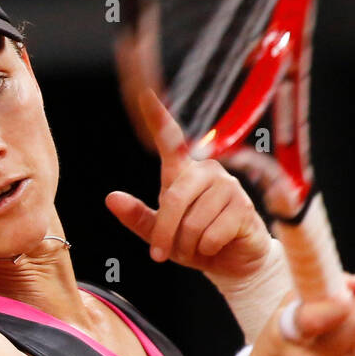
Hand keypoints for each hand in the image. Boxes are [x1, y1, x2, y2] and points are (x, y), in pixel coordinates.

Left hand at [106, 89, 272, 281]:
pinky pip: (211, 234)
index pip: (171, 140)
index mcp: (184, 172)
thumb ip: (138, 217)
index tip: (145, 93)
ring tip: (197, 247)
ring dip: (188, 246)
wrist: (233, 262)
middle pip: (173, 199)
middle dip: (163, 233)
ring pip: (192, 223)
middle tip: (160, 254)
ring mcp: (228, 186)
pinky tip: (216, 247)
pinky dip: (207, 250)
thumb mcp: (161, 234)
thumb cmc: (196, 243)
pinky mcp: (243, 207)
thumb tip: (111, 198)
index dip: (158, 118)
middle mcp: (207, 171)